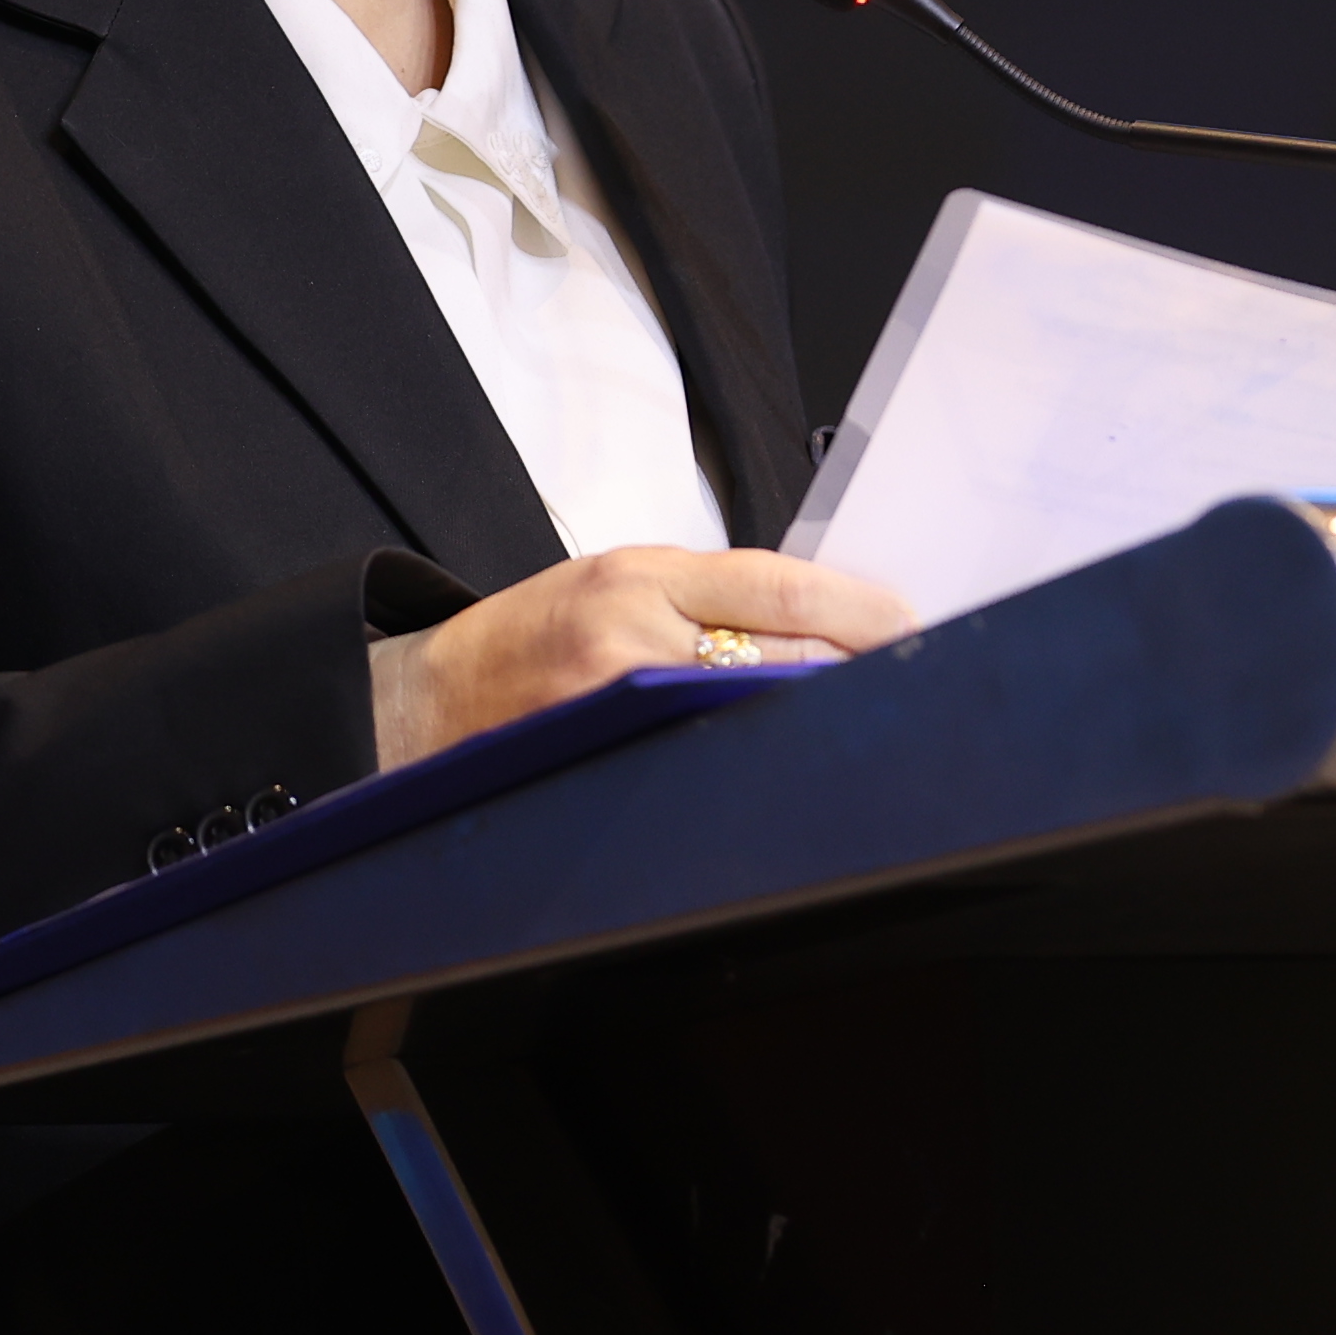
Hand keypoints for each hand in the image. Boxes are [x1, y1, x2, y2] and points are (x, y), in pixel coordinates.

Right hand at [368, 545, 918, 769]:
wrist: (423, 702)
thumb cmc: (525, 640)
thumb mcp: (611, 585)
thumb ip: (703, 599)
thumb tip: (813, 625)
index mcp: (640, 573)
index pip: (782, 586)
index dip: (861, 611)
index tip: (909, 624)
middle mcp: (631, 630)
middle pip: (783, 652)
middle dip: (855, 669)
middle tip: (911, 679)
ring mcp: (619, 700)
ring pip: (756, 706)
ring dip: (815, 714)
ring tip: (859, 723)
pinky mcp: (607, 756)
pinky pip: (708, 753)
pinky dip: (756, 753)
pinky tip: (783, 762)